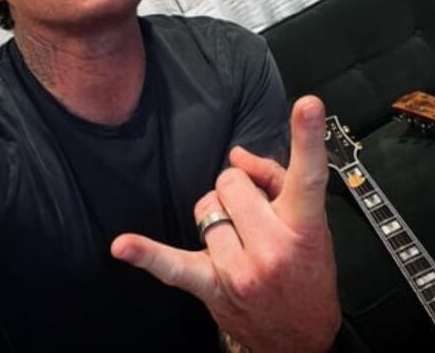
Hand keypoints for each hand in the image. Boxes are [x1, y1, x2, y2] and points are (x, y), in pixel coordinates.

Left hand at [111, 95, 340, 351]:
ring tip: (237, 236)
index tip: (306, 105)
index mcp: (304, 225)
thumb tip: (237, 155)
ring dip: (217, 215)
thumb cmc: (306, 272)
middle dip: (239, 190)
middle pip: (232, 181)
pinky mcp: (212, 286)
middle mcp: (274, 247)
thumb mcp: (311, 223)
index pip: (308, 175)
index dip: (308, 138)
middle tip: (254, 213)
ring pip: (206, 207)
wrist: (299, 337)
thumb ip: (276, 178)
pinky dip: (147, 255)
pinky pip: (173, 266)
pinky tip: (124, 246)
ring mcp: (241, 269)